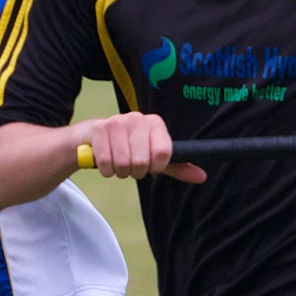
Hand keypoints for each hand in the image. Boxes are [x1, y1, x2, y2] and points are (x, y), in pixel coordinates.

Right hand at [79, 112, 203, 182]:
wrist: (93, 136)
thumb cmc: (129, 147)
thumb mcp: (154, 156)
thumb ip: (177, 166)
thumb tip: (202, 177)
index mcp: (155, 123)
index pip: (163, 153)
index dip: (155, 167)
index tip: (150, 166)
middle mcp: (137, 118)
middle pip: (142, 161)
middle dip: (136, 172)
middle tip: (131, 166)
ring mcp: (116, 122)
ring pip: (123, 163)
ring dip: (120, 172)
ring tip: (119, 163)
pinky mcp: (98, 128)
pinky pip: (106, 162)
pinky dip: (107, 170)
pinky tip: (107, 162)